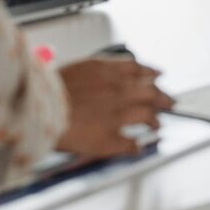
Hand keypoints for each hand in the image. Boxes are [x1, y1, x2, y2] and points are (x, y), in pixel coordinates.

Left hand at [55, 57, 174, 159]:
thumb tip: (137, 148)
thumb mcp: (94, 147)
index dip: (155, 122)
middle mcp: (121, 93)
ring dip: (154, 79)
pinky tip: (142, 65)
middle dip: (163, 99)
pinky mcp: (99, 65)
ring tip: (161, 79)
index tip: (157, 126)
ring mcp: (111, 77)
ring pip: (142, 75)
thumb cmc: (63, 129)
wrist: (40, 107)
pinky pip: (126, 62)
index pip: (148, 116)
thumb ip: (120, 146)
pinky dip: (139, 64)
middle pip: (151, 94)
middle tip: (170, 102)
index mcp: (121, 114)